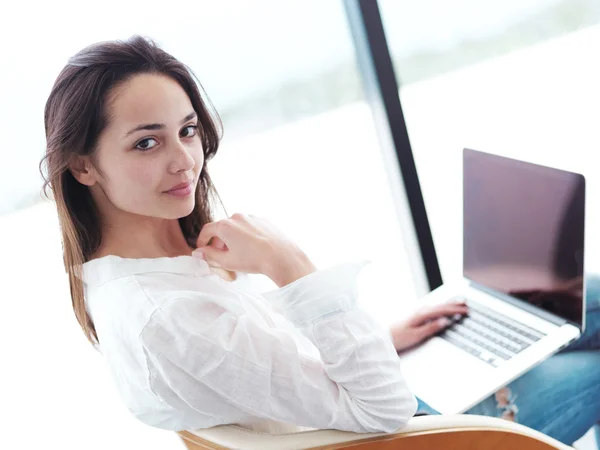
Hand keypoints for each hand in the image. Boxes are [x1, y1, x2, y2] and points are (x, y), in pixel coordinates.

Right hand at [194, 213, 308, 277]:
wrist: (281, 256)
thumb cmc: (254, 260)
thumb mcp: (227, 262)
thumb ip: (209, 256)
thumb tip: (199, 252)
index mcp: (225, 226)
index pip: (207, 230)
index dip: (202, 240)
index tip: (202, 249)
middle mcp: (237, 217)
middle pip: (222, 228)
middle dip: (219, 242)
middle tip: (222, 255)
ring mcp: (252, 217)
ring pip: (237, 227)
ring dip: (233, 238)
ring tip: (239, 253)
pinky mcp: (263, 220)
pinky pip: (250, 226)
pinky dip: (246, 235)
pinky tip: (252, 248)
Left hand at [389, 301, 468, 352]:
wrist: (383, 337)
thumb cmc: (398, 338)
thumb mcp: (416, 335)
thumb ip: (431, 328)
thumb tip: (445, 321)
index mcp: (421, 314)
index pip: (442, 310)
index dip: (455, 310)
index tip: (466, 310)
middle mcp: (419, 311)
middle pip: (440, 306)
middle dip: (453, 304)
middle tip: (466, 303)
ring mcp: (417, 312)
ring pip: (436, 306)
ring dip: (447, 304)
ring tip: (457, 302)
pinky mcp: (414, 316)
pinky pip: (432, 309)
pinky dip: (440, 307)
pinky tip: (441, 309)